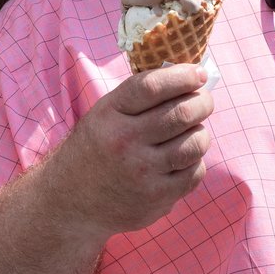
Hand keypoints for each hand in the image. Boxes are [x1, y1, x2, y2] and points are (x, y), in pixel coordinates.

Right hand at [58, 63, 212, 238]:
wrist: (71, 199)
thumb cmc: (98, 147)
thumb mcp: (105, 114)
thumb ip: (141, 96)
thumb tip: (191, 77)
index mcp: (109, 114)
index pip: (152, 86)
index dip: (182, 76)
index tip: (199, 73)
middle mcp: (124, 142)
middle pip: (181, 114)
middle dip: (202, 102)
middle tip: (203, 101)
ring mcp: (141, 172)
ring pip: (195, 143)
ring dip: (200, 133)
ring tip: (192, 132)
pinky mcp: (156, 198)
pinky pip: (195, 172)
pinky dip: (195, 162)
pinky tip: (182, 160)